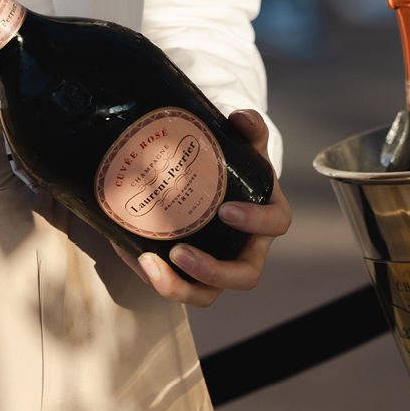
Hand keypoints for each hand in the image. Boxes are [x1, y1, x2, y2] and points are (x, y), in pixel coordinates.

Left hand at [132, 109, 291, 307]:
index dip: (255, 222)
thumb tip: (241, 117)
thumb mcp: (245, 144)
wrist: (214, 181)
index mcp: (268, 217)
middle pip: (243, 276)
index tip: (226, 210)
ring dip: (180, 287)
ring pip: (208, 294)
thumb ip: (248, 127)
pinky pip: (179, 285)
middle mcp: (248, 249)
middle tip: (180, 252)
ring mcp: (220, 265)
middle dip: (212, 271)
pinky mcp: (192, 274)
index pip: (275, 224)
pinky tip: (134, 256)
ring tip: (150, 264)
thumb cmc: (235, 166)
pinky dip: (156, 276)